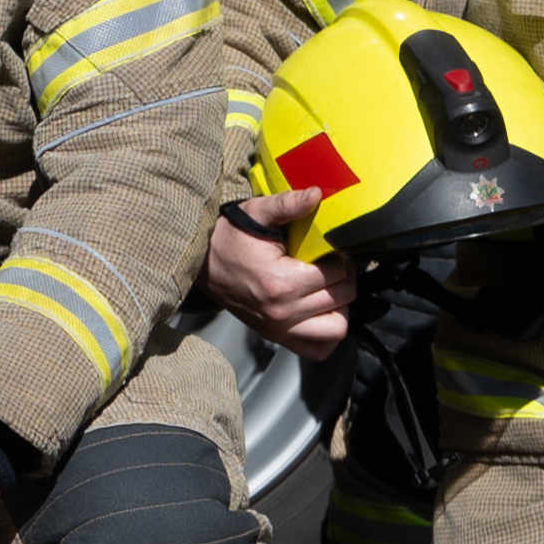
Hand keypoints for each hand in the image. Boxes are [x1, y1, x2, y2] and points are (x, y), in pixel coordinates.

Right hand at [205, 190, 344, 359]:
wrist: (200, 264)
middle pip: (341, 300)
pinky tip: (320, 312)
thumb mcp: (255, 214)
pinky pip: (318, 349)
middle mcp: (282, 312)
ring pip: (336, 329)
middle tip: (331, 265)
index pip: (336, 275)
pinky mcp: (276, 337)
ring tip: (328, 289)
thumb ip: (287, 204)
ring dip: (340, 308)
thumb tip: (315, 194)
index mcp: (280, 282)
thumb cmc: (228, 239)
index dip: (339, 258)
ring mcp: (279, 329)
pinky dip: (326, 334)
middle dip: (344, 280)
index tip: (328, 250)